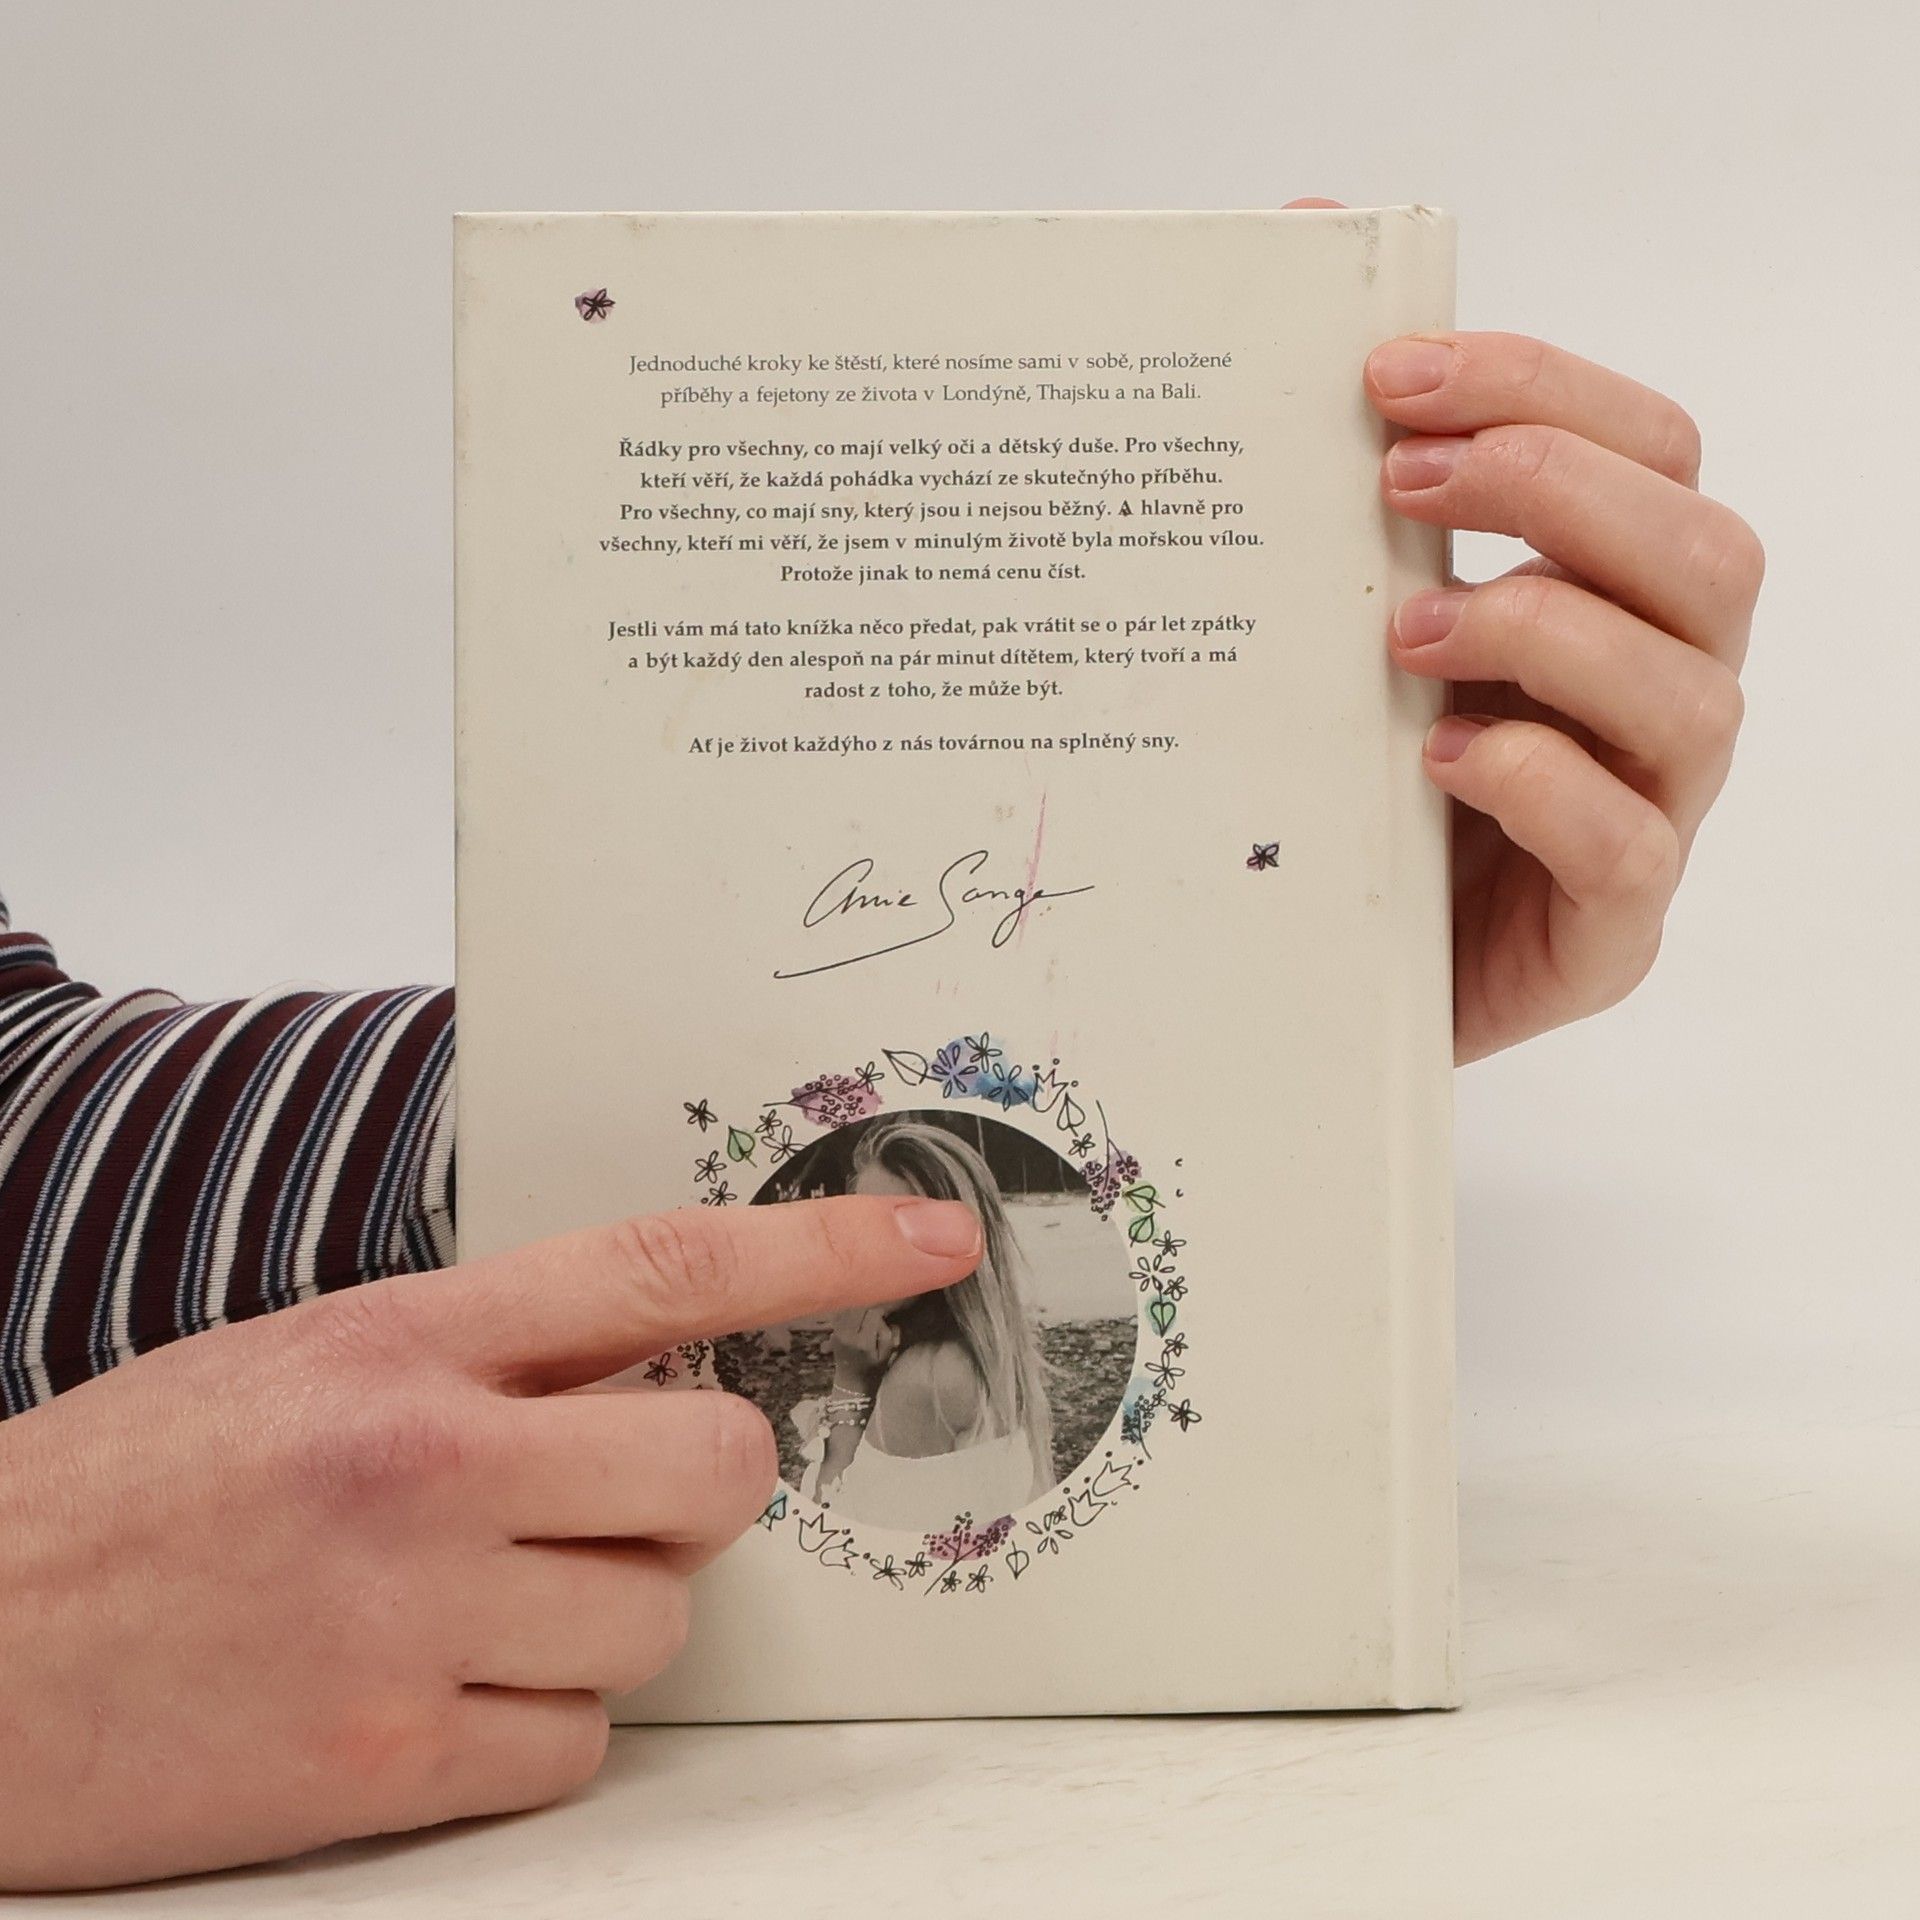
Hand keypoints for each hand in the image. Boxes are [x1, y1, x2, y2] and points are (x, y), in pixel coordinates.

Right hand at [0, 1192, 980, 1890]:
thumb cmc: (132, 1490)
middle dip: (700, 1480)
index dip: (823, 1249)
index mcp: (403, 1339)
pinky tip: (433, 1688)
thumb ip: (489, 1354)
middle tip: (617, 1488)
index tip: (930, 1243)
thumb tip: (655, 1364)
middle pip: (716, 1459)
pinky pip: (579, 1741)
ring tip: (476, 1597)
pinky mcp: (385, 1760)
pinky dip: (538, 1723)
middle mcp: (425, 1463)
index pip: (665, 1265)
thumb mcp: (309, 1358)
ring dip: (608, 1610)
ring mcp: (410, 1618)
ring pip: (662, 1614)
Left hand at [830, 1303, 900, 1389]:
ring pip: (849, 1309)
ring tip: (867, 1313)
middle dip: (869, 1307)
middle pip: (859, 1308)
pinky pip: (841, 1315)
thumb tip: (882, 1316)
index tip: (886, 1313)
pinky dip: (850, 1312)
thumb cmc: (873, 1371)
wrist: (851, 1384)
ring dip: (859, 1308)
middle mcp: (847, 1335)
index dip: (881, 1311)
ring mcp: (837, 1333)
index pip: (872, 1314)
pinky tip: (856, 1317)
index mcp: (863, 1342)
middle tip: (876, 1312)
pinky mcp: (833, 1333)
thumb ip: (887, 1333)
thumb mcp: (886, 1355)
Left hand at [1288, 198, 1763, 1060]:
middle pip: (1698, 550)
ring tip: (1404, 634)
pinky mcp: (1610, 925)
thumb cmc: (1361, 769)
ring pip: (1686, 693)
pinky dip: (1543, 786)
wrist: (1338, 957)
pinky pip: (1627, 846)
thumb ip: (1348, 452)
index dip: (1543, 388)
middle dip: (1554, 488)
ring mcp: (1651, 807)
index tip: (1393, 374)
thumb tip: (1301, 230)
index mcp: (1617, 592)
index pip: (1646, 449)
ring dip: (1545, 632)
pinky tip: (1442, 759)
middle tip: (1399, 480)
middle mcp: (1660, 685)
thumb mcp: (1346, 612)